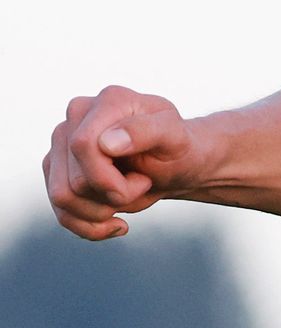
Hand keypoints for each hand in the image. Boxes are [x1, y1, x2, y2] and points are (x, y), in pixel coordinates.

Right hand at [43, 86, 200, 239]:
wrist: (173, 164)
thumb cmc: (177, 147)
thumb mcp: (175, 137)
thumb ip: (146, 132)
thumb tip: (106, 142)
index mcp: (108, 101)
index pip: (83, 145)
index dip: (109, 177)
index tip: (143, 182)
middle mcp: (76, 117)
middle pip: (74, 180)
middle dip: (114, 196)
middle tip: (142, 184)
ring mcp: (61, 143)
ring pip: (62, 197)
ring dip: (102, 212)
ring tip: (128, 195)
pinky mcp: (56, 169)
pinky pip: (61, 211)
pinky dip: (90, 226)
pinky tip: (116, 223)